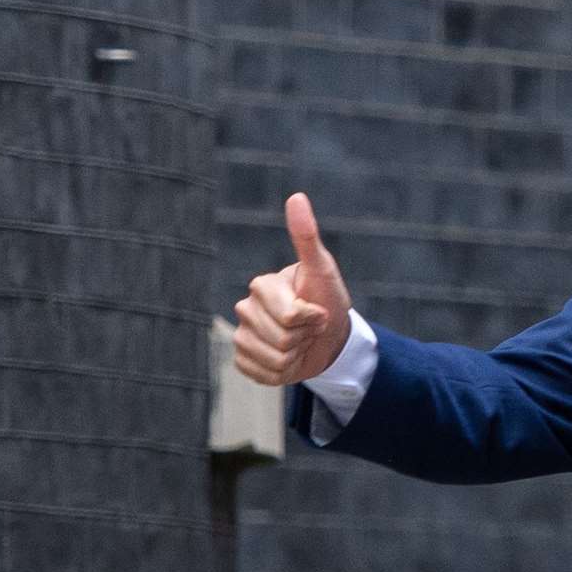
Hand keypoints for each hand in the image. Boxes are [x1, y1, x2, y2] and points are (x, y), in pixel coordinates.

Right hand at [233, 193, 353, 384]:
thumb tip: (297, 196)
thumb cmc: (327, 299)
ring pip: (272, 359)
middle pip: (280, 339)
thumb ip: (307, 237)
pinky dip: (284, 373)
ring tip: (301, 342)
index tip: (318, 310)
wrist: (329, 336)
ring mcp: (242, 336)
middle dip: (305, 337)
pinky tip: (289, 359)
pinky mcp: (243, 361)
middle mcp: (245, 309)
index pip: (289, 315)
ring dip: (296, 356)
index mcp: (261, 286)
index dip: (313, 318)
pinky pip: (262, 375)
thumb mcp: (322, 270)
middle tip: (310, 327)